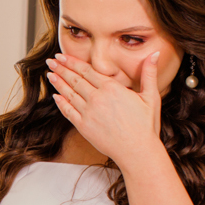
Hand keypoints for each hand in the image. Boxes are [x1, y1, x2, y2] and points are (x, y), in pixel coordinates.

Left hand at [45, 50, 162, 166]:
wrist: (137, 151)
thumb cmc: (145, 126)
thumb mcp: (151, 97)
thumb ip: (149, 74)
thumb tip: (155, 54)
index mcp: (112, 88)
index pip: (87, 70)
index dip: (72, 62)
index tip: (62, 56)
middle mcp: (97, 98)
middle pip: (75, 79)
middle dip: (61, 68)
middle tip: (51, 60)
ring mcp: (88, 113)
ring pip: (69, 94)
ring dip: (58, 83)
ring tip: (50, 74)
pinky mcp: (84, 127)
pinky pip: (68, 111)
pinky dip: (61, 103)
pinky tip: (55, 96)